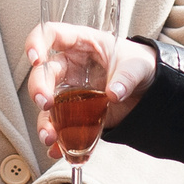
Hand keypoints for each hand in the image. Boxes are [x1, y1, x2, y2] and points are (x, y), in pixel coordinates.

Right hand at [23, 22, 155, 164]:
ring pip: (47, 104)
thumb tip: (114, 93)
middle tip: (46, 103)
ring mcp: (69, 91)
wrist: (147, 90)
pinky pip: (61, 126)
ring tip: (49, 136)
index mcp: (81, 44)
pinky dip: (58, 139)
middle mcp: (69, 67)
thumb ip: (126, 77)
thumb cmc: (137, 65)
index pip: (51, 34)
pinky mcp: (74, 113)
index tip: (35, 59)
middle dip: (39, 88)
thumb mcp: (137, 66)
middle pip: (42, 73)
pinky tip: (58, 149)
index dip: (36, 43)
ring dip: (44, 121)